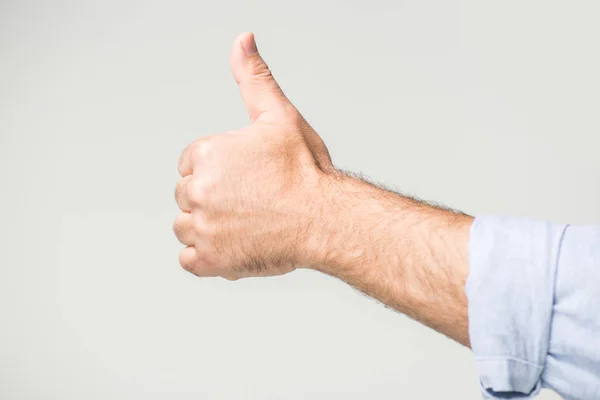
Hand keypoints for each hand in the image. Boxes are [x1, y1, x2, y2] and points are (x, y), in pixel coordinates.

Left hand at [173, 32, 334, 279]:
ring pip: (186, 226)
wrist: (325, 219)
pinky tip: (233, 246)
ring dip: (208, 227)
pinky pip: (190, 260)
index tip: (245, 179)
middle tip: (251, 202)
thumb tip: (242, 39)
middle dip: (212, 197)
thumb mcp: (280, 116)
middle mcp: (197, 190)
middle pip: (187, 194)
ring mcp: (201, 228)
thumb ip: (254, 78)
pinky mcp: (209, 261)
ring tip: (245, 224)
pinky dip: (206, 257)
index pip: (192, 162)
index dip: (219, 170)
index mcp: (207, 153)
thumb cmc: (306, 172)